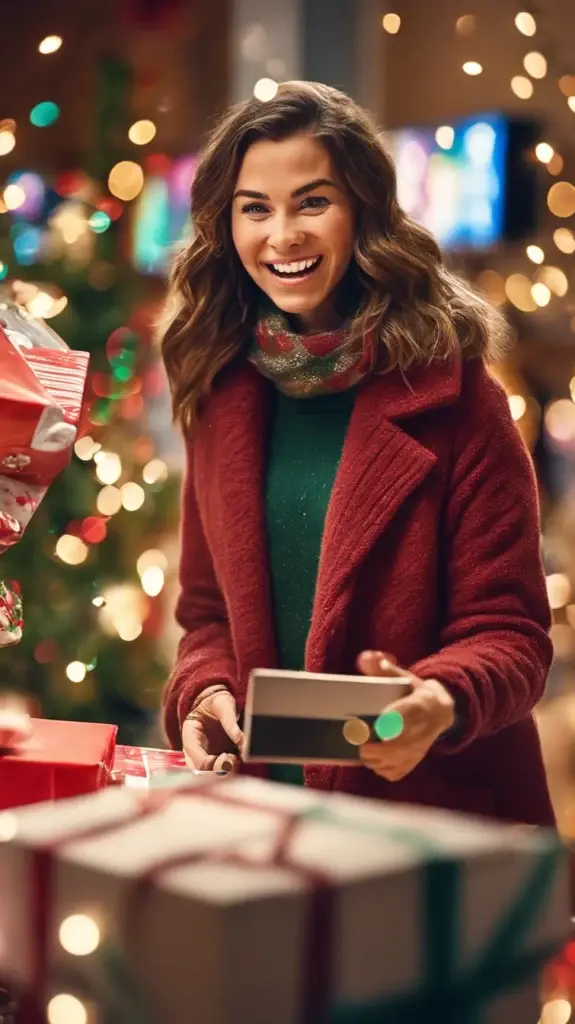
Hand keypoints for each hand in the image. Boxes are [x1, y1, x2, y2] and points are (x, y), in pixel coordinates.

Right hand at [182, 686, 243, 772]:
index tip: (227, 756)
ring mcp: (205, 755)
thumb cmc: (217, 701)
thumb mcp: (222, 704)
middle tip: (233, 759)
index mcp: (190, 735)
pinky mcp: (216, 758)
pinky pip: (221, 770)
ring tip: (236, 758)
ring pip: (209, 774)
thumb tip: (240, 740)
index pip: (196, 758)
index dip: (211, 763)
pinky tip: (238, 758)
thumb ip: (230, 720)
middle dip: (218, 770)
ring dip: (225, 772)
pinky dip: (230, 769)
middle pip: (201, 771)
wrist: (216, 703)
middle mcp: (195, 749)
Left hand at [357, 651, 454, 780]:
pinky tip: (376, 756)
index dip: (382, 724)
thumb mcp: (403, 676)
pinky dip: (379, 767)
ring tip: (363, 745)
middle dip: (370, 746)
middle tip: (355, 738)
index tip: (365, 724)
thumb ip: (383, 668)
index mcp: (418, 706)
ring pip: (389, 762)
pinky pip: (392, 772)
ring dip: (371, 757)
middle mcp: (421, 731)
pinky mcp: (413, 763)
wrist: (440, 713)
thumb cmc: (414, 692)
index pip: (400, 718)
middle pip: (393, 747)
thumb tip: (367, 658)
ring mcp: (417, 750)